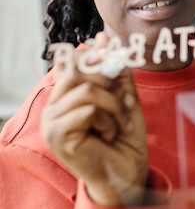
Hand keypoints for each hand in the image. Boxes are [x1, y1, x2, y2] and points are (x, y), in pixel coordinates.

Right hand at [41, 32, 148, 206]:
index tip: (112, 48)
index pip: (72, 61)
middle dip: (110, 82)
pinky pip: (88, 110)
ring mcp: (52, 121)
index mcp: (66, 95)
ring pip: (86, 89)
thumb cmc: (125, 137)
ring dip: (114, 104)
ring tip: (121, 122)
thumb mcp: (124, 96)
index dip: (94, 54)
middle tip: (126, 102)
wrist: (128, 170)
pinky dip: (107, 119)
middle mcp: (54, 106)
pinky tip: (110, 134)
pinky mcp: (58, 135)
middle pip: (78, 71)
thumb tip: (104, 37)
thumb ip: (115, 71)